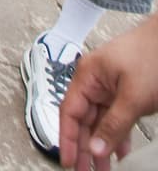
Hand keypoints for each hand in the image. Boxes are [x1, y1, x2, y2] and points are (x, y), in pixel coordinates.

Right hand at [60, 21, 157, 167]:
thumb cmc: (151, 57)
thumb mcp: (132, 97)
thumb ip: (113, 125)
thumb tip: (95, 149)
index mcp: (87, 76)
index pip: (69, 111)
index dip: (67, 138)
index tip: (69, 162)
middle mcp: (94, 81)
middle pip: (83, 119)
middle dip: (85, 146)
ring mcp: (109, 86)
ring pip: (99, 120)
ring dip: (101, 144)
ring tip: (103, 169)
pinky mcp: (123, 91)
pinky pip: (114, 117)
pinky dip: (117, 135)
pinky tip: (120, 152)